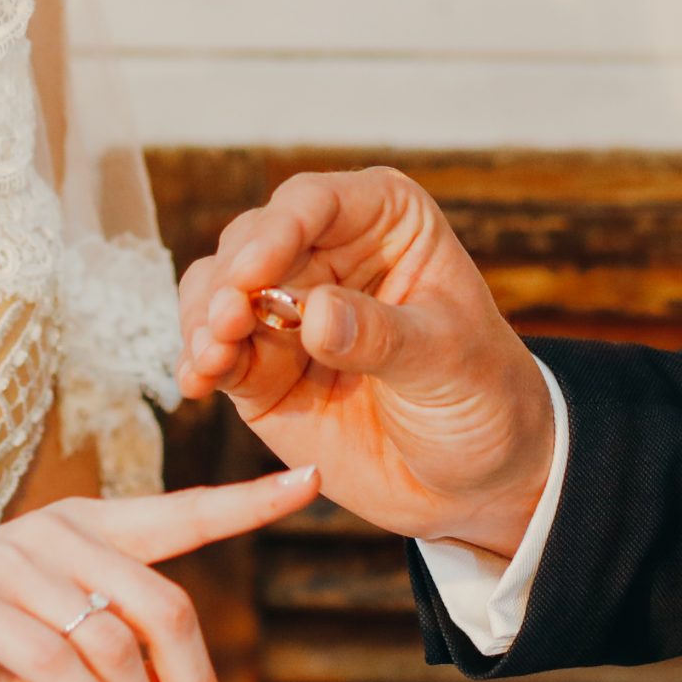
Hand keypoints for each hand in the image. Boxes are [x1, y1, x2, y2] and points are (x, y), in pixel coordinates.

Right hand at [0, 468, 315, 681]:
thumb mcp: (58, 647)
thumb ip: (121, 659)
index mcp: (86, 527)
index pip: (181, 511)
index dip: (248, 501)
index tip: (312, 480)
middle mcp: (55, 531)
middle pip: (162, 599)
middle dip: (195, 678)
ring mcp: (10, 560)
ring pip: (113, 638)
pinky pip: (59, 661)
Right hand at [177, 168, 554, 556]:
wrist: (480, 477)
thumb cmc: (483, 397)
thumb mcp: (448, 361)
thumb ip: (382, 335)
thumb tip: (314, 315)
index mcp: (384, 221)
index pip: (313, 203)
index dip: (276, 232)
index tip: (253, 275)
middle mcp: (325, 252)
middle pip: (251, 242)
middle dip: (230, 282)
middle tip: (224, 323)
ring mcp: (286, 309)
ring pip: (217, 290)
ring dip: (203, 320)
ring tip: (210, 357)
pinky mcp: (261, 366)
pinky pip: (214, 351)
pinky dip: (199, 362)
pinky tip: (198, 382)